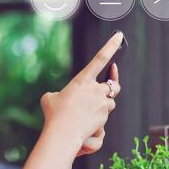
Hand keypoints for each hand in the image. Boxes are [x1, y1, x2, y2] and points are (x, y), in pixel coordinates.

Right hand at [40, 32, 122, 154]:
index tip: (119, 36)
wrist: (62, 133)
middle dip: (112, 87)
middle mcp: (95, 89)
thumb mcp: (49, 99)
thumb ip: (57, 94)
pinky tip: (87, 124)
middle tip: (106, 90)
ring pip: (110, 102)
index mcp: (82, 80)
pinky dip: (99, 119)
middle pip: (113, 85)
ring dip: (104, 105)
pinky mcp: (104, 116)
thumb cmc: (54, 115)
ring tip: (89, 113)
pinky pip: (105, 116)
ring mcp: (102, 103)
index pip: (100, 58)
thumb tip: (57, 98)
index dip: (111, 46)